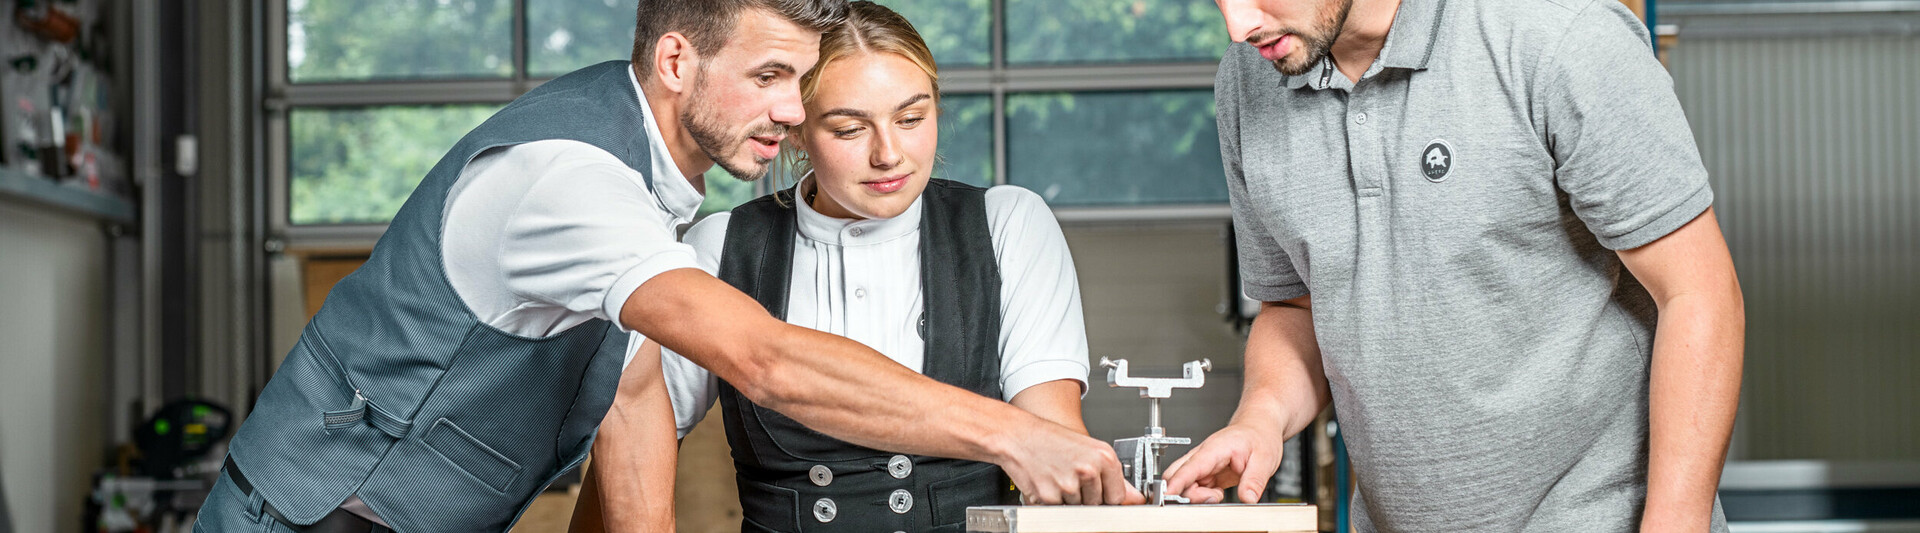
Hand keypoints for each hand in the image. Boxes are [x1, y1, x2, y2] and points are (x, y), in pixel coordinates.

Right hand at [998, 422, 1145, 505]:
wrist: (1018, 436)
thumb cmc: (1050, 440)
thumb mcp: (1088, 450)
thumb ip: (1112, 477)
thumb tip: (1134, 498)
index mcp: (1103, 457)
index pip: (1117, 496)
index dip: (1107, 496)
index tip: (1099, 492)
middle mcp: (1088, 470)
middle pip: (1097, 504)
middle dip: (1086, 496)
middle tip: (1071, 476)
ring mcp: (1069, 485)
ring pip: (1078, 508)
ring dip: (1068, 499)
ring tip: (1058, 476)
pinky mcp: (1050, 496)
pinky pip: (1058, 510)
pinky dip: (1052, 501)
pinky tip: (1048, 482)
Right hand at [1161, 422, 1285, 503]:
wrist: (1259, 427)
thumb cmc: (1259, 435)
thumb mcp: (1264, 459)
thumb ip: (1254, 481)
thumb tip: (1247, 499)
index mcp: (1214, 450)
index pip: (1189, 468)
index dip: (1176, 483)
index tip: (1167, 496)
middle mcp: (1203, 456)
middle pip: (1176, 476)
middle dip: (1184, 493)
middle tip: (1210, 499)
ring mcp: (1203, 466)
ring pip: (1184, 484)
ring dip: (1196, 496)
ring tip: (1218, 495)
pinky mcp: (1207, 474)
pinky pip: (1194, 488)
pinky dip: (1201, 496)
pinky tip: (1217, 494)